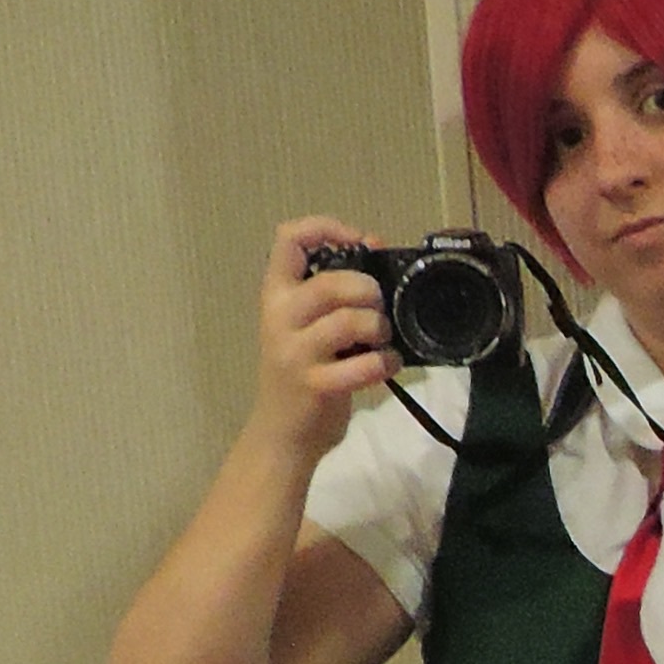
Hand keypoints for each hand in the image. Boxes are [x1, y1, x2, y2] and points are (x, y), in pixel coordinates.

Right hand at [251, 217, 399, 470]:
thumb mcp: (304, 326)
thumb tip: (375, 248)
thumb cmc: (300, 374)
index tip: (359, 241)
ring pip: (346, 320)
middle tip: (377, 306)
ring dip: (377, 325)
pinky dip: (384, 362)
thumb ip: (331, 293)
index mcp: (276, 296)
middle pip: (329, 282)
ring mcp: (295, 354)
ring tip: (382, 338)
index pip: (289, 239)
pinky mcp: (316, 386)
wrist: (281, 435)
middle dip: (367, 289)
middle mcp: (279, 319)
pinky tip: (388, 364)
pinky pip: (361, 366)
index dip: (327, 228)